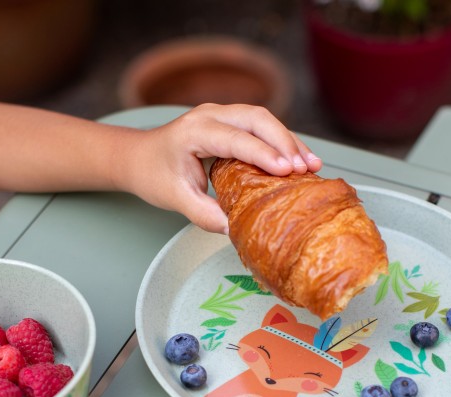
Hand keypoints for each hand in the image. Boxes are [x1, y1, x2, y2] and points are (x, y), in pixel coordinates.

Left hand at [121, 104, 321, 233]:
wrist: (138, 157)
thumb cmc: (153, 174)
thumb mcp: (175, 199)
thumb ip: (204, 214)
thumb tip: (235, 227)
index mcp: (194, 131)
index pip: (236, 139)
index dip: (264, 154)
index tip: (287, 172)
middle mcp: (210, 115)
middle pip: (257, 119)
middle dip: (285, 142)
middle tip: (306, 169)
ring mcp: (221, 114)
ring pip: (264, 120)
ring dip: (289, 141)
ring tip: (312, 165)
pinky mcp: (231, 122)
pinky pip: (261, 127)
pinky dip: (281, 142)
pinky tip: (299, 161)